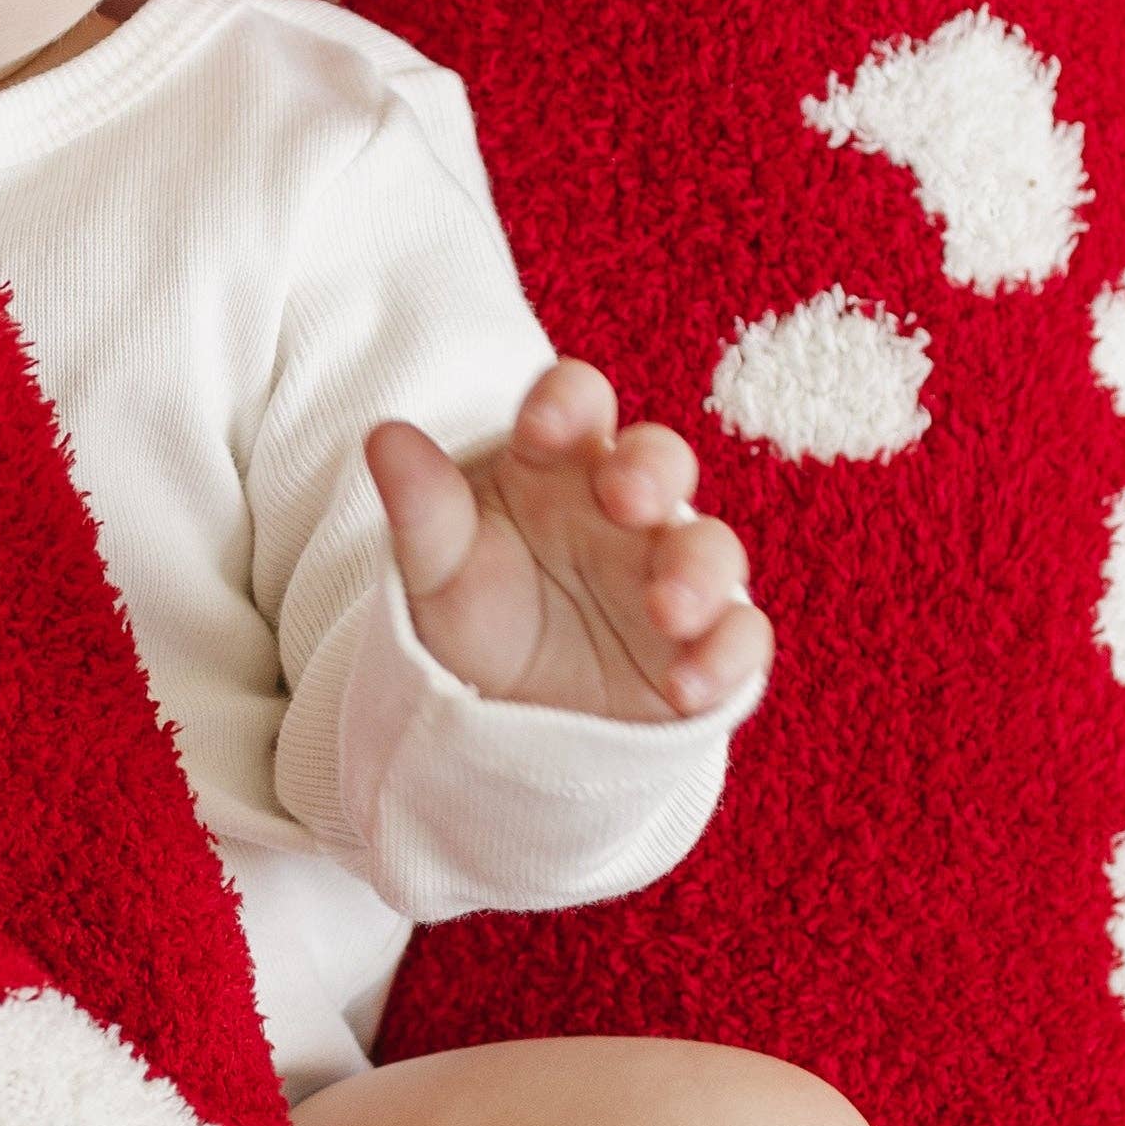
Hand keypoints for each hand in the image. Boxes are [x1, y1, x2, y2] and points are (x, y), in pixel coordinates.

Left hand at [362, 360, 772, 724]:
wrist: (503, 722)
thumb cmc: (476, 619)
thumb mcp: (438, 572)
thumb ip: (423, 509)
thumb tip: (384, 436)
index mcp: (558, 467)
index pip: (576, 404)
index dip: (567, 403)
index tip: (539, 430)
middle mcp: (626, 509)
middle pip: (660, 460)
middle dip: (653, 469)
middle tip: (625, 498)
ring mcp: (674, 573)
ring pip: (712, 548)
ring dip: (698, 571)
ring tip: (666, 609)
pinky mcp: (706, 644)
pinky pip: (739, 638)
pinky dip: (724, 658)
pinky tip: (686, 686)